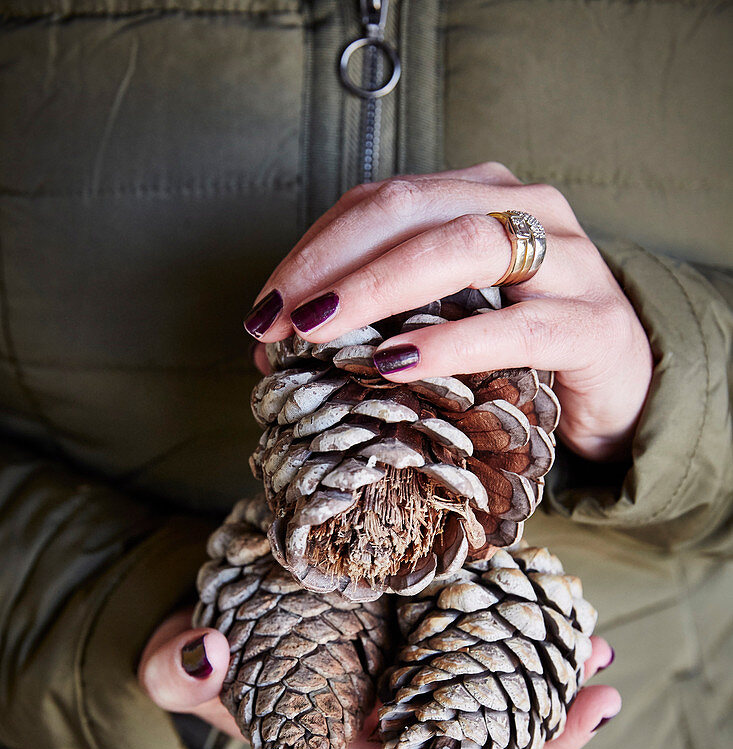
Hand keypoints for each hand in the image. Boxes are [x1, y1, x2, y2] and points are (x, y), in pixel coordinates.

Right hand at [139, 612, 619, 748]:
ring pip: (486, 683)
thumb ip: (181, 667)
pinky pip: (472, 629)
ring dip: (543, 670)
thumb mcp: (177, 661)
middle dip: (542, 729)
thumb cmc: (200, 650)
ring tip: (593, 644)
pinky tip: (546, 594)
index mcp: (346, 744)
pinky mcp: (412, 621)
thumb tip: (205, 653)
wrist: (212, 605)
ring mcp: (405, 667)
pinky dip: (511, 619)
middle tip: (598, 698)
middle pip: (475, 738)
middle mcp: (388, 714)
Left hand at [245, 162, 652, 461]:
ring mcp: (567, 260)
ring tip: (320, 332)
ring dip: (375, 289)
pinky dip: (449, 342)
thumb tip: (277, 346)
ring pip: (459, 249)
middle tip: (275, 323)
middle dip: (328, 265)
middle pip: (408, 211)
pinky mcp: (594, 325)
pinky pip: (515, 328)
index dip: (312, 250)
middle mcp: (524, 209)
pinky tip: (397, 362)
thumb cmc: (521, 348)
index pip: (379, 202)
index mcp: (480, 195)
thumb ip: (380, 311)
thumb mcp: (447, 314)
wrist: (620, 386)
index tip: (262, 309)